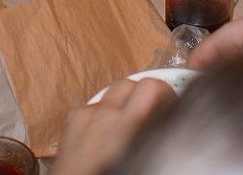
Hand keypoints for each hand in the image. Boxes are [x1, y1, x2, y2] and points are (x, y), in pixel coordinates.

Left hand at [51, 78, 175, 174]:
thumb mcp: (141, 158)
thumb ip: (153, 135)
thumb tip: (165, 125)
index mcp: (128, 126)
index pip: (151, 87)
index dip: (164, 92)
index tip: (169, 104)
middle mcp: (106, 114)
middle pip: (131, 83)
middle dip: (141, 94)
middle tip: (149, 112)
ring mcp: (87, 113)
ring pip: (112, 92)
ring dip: (121, 101)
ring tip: (126, 123)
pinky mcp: (73, 117)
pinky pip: (94, 105)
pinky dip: (101, 113)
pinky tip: (103, 133)